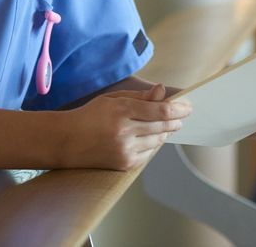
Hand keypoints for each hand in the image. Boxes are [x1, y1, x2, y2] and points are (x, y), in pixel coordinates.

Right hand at [61, 83, 191, 170]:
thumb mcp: (113, 99)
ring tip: (167, 124)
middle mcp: (125, 131)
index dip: (178, 108)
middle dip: (176, 120)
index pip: (159, 110)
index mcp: (121, 110)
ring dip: (165, 131)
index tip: (188, 106)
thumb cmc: (90, 115)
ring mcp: (125, 150)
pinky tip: (151, 137)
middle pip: (162, 126)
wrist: (68, 141)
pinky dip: (153, 144)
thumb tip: (162, 91)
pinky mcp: (125, 164)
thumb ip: (140, 97)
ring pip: (158, 141)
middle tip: (182, 115)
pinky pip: (149, 154)